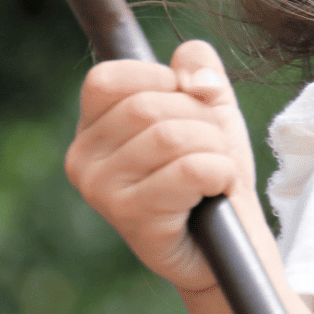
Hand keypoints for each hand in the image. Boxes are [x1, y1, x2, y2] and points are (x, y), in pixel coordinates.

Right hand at [64, 40, 255, 292]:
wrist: (230, 243)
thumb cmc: (211, 173)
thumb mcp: (208, 108)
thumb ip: (198, 70)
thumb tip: (195, 73)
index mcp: (91, 129)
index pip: (106, 80)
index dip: (159, 80)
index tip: (188, 104)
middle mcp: (83, 159)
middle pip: (147, 107)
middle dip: (200, 119)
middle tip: (214, 148)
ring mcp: (101, 192)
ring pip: (170, 137)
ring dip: (214, 149)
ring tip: (217, 172)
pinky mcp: (131, 218)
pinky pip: (189, 170)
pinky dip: (220, 173)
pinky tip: (217, 192)